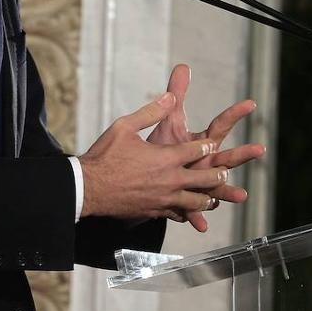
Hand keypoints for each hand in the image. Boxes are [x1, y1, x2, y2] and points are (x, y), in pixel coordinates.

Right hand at [79, 92, 229, 219]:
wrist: (88, 188)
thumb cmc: (105, 156)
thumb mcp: (125, 126)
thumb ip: (151, 111)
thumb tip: (169, 96)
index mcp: (166, 157)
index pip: (197, 150)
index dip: (206, 146)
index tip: (212, 144)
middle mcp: (170, 180)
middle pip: (205, 178)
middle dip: (217, 174)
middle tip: (223, 171)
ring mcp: (164, 199)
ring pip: (196, 200)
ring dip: (207, 197)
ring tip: (213, 195)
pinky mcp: (155, 212)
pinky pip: (178, 214)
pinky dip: (187, 213)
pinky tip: (189, 212)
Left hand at [147, 64, 265, 231]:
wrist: (147, 176)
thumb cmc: (163, 146)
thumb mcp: (170, 120)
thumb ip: (176, 94)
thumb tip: (183, 66)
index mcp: (204, 143)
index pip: (221, 125)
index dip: (235, 113)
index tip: (251, 103)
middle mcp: (207, 163)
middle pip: (227, 157)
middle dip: (243, 154)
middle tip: (259, 149)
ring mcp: (200, 182)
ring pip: (217, 187)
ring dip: (229, 192)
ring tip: (241, 196)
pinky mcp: (187, 199)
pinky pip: (193, 209)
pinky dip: (197, 217)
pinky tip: (201, 225)